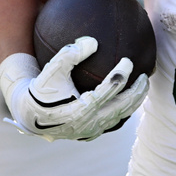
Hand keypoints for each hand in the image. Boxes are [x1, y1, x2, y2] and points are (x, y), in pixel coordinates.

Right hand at [0, 37, 147, 141]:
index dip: (121, 74)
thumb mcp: (50, 70)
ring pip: (120, 116)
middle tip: (145, 76)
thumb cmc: (41, 89)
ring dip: (134, 101)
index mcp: (80, 109)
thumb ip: (69, 54)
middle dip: (137, 91)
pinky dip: (123, 108)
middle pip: (122, 106)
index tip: (128, 60)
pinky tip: (129, 95)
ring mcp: (91, 131)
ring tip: (143, 86)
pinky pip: (113, 121)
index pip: (109, 90)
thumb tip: (92, 41)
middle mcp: (89, 124)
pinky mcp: (91, 134)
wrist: (29, 115)